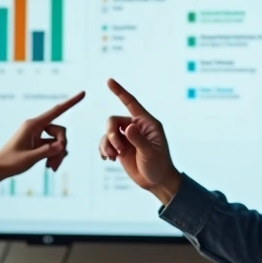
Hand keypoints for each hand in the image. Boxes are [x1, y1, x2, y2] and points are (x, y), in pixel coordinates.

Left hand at [0, 92, 84, 197]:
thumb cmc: (10, 162)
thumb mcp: (29, 158)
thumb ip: (47, 152)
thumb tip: (62, 146)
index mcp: (32, 125)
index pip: (56, 110)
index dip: (71, 102)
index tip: (83, 93)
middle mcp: (36, 127)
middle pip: (60, 131)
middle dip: (61, 146)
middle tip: (54, 163)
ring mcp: (38, 135)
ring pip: (58, 141)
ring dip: (58, 155)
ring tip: (51, 168)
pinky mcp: (39, 144)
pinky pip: (54, 147)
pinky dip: (54, 157)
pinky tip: (49, 167)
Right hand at [98, 79, 180, 203]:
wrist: (156, 181)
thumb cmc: (158, 166)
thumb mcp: (150, 153)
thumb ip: (138, 140)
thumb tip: (127, 127)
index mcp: (147, 123)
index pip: (131, 103)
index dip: (120, 92)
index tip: (109, 81)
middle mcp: (135, 127)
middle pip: (113, 121)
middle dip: (111, 135)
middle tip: (117, 151)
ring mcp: (127, 137)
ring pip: (107, 133)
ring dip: (107, 145)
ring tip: (112, 157)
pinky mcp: (120, 147)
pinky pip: (105, 142)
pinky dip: (104, 149)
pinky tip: (107, 159)